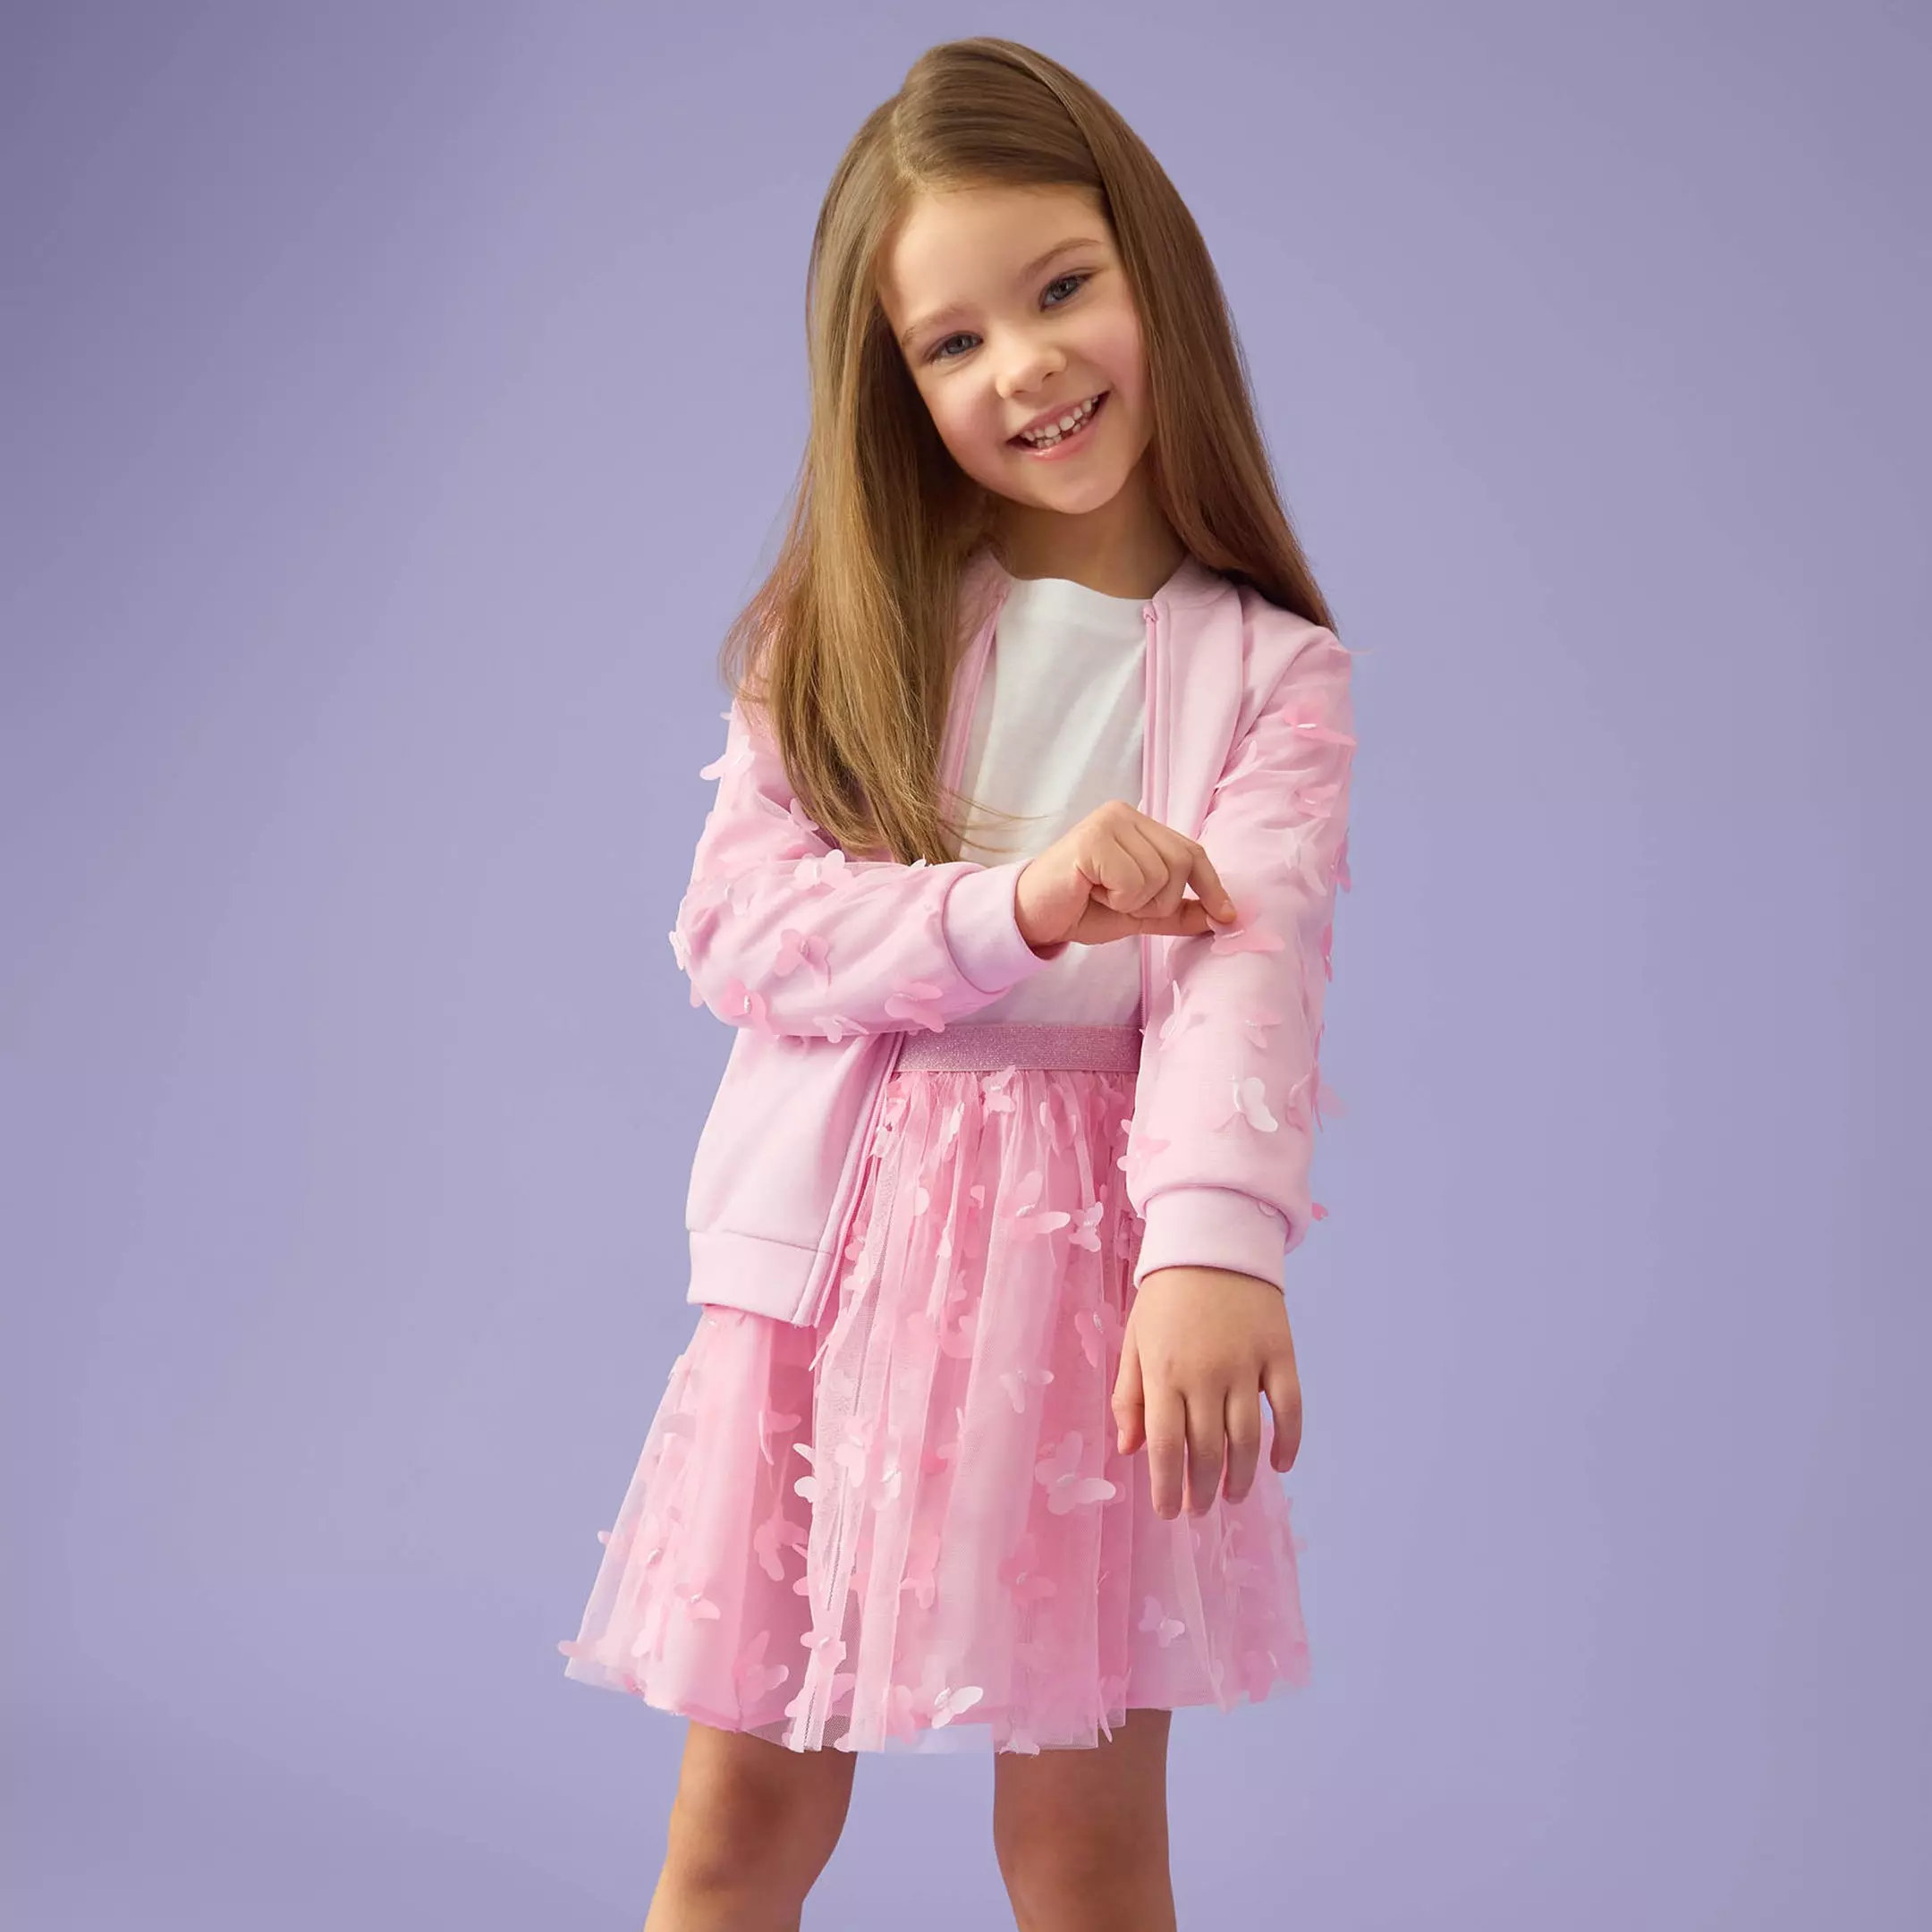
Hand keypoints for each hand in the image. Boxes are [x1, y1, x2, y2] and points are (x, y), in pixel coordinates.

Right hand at [1014, 800, 1236, 953]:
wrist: (1032, 917)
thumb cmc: (1082, 908)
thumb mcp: (1140, 912)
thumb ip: (1177, 911)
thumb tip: (1222, 917)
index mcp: (1138, 824)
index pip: (1191, 851)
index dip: (1211, 885)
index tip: (1226, 916)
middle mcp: (1125, 814)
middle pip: (1181, 863)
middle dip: (1160, 900)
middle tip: (1122, 903)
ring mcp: (1108, 822)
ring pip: (1160, 875)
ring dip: (1136, 902)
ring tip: (1103, 895)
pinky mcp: (1092, 840)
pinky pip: (1133, 881)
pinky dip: (1118, 900)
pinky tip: (1092, 891)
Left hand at [1111, 1265, 1302, 1518]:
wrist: (1213, 1239)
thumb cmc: (1166, 1295)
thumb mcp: (1135, 1340)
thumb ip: (1130, 1396)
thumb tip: (1130, 1450)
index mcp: (1165, 1372)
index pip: (1166, 1446)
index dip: (1167, 1487)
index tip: (1168, 1512)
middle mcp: (1206, 1374)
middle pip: (1207, 1450)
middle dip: (1202, 1488)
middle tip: (1200, 1508)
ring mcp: (1247, 1365)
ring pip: (1248, 1438)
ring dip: (1242, 1477)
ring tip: (1234, 1496)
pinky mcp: (1281, 1354)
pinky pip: (1289, 1408)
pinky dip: (1288, 1442)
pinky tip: (1279, 1465)